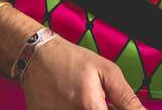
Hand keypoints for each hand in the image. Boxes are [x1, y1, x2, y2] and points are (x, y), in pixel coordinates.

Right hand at [18, 37, 145, 109]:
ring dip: (88, 109)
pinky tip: (70, 102)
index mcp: (90, 106)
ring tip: (82, 99)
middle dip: (100, 108)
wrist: (35, 56)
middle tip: (97, 101)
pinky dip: (71, 109)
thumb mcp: (105, 71)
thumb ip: (126, 97)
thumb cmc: (71, 61)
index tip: (110, 105)